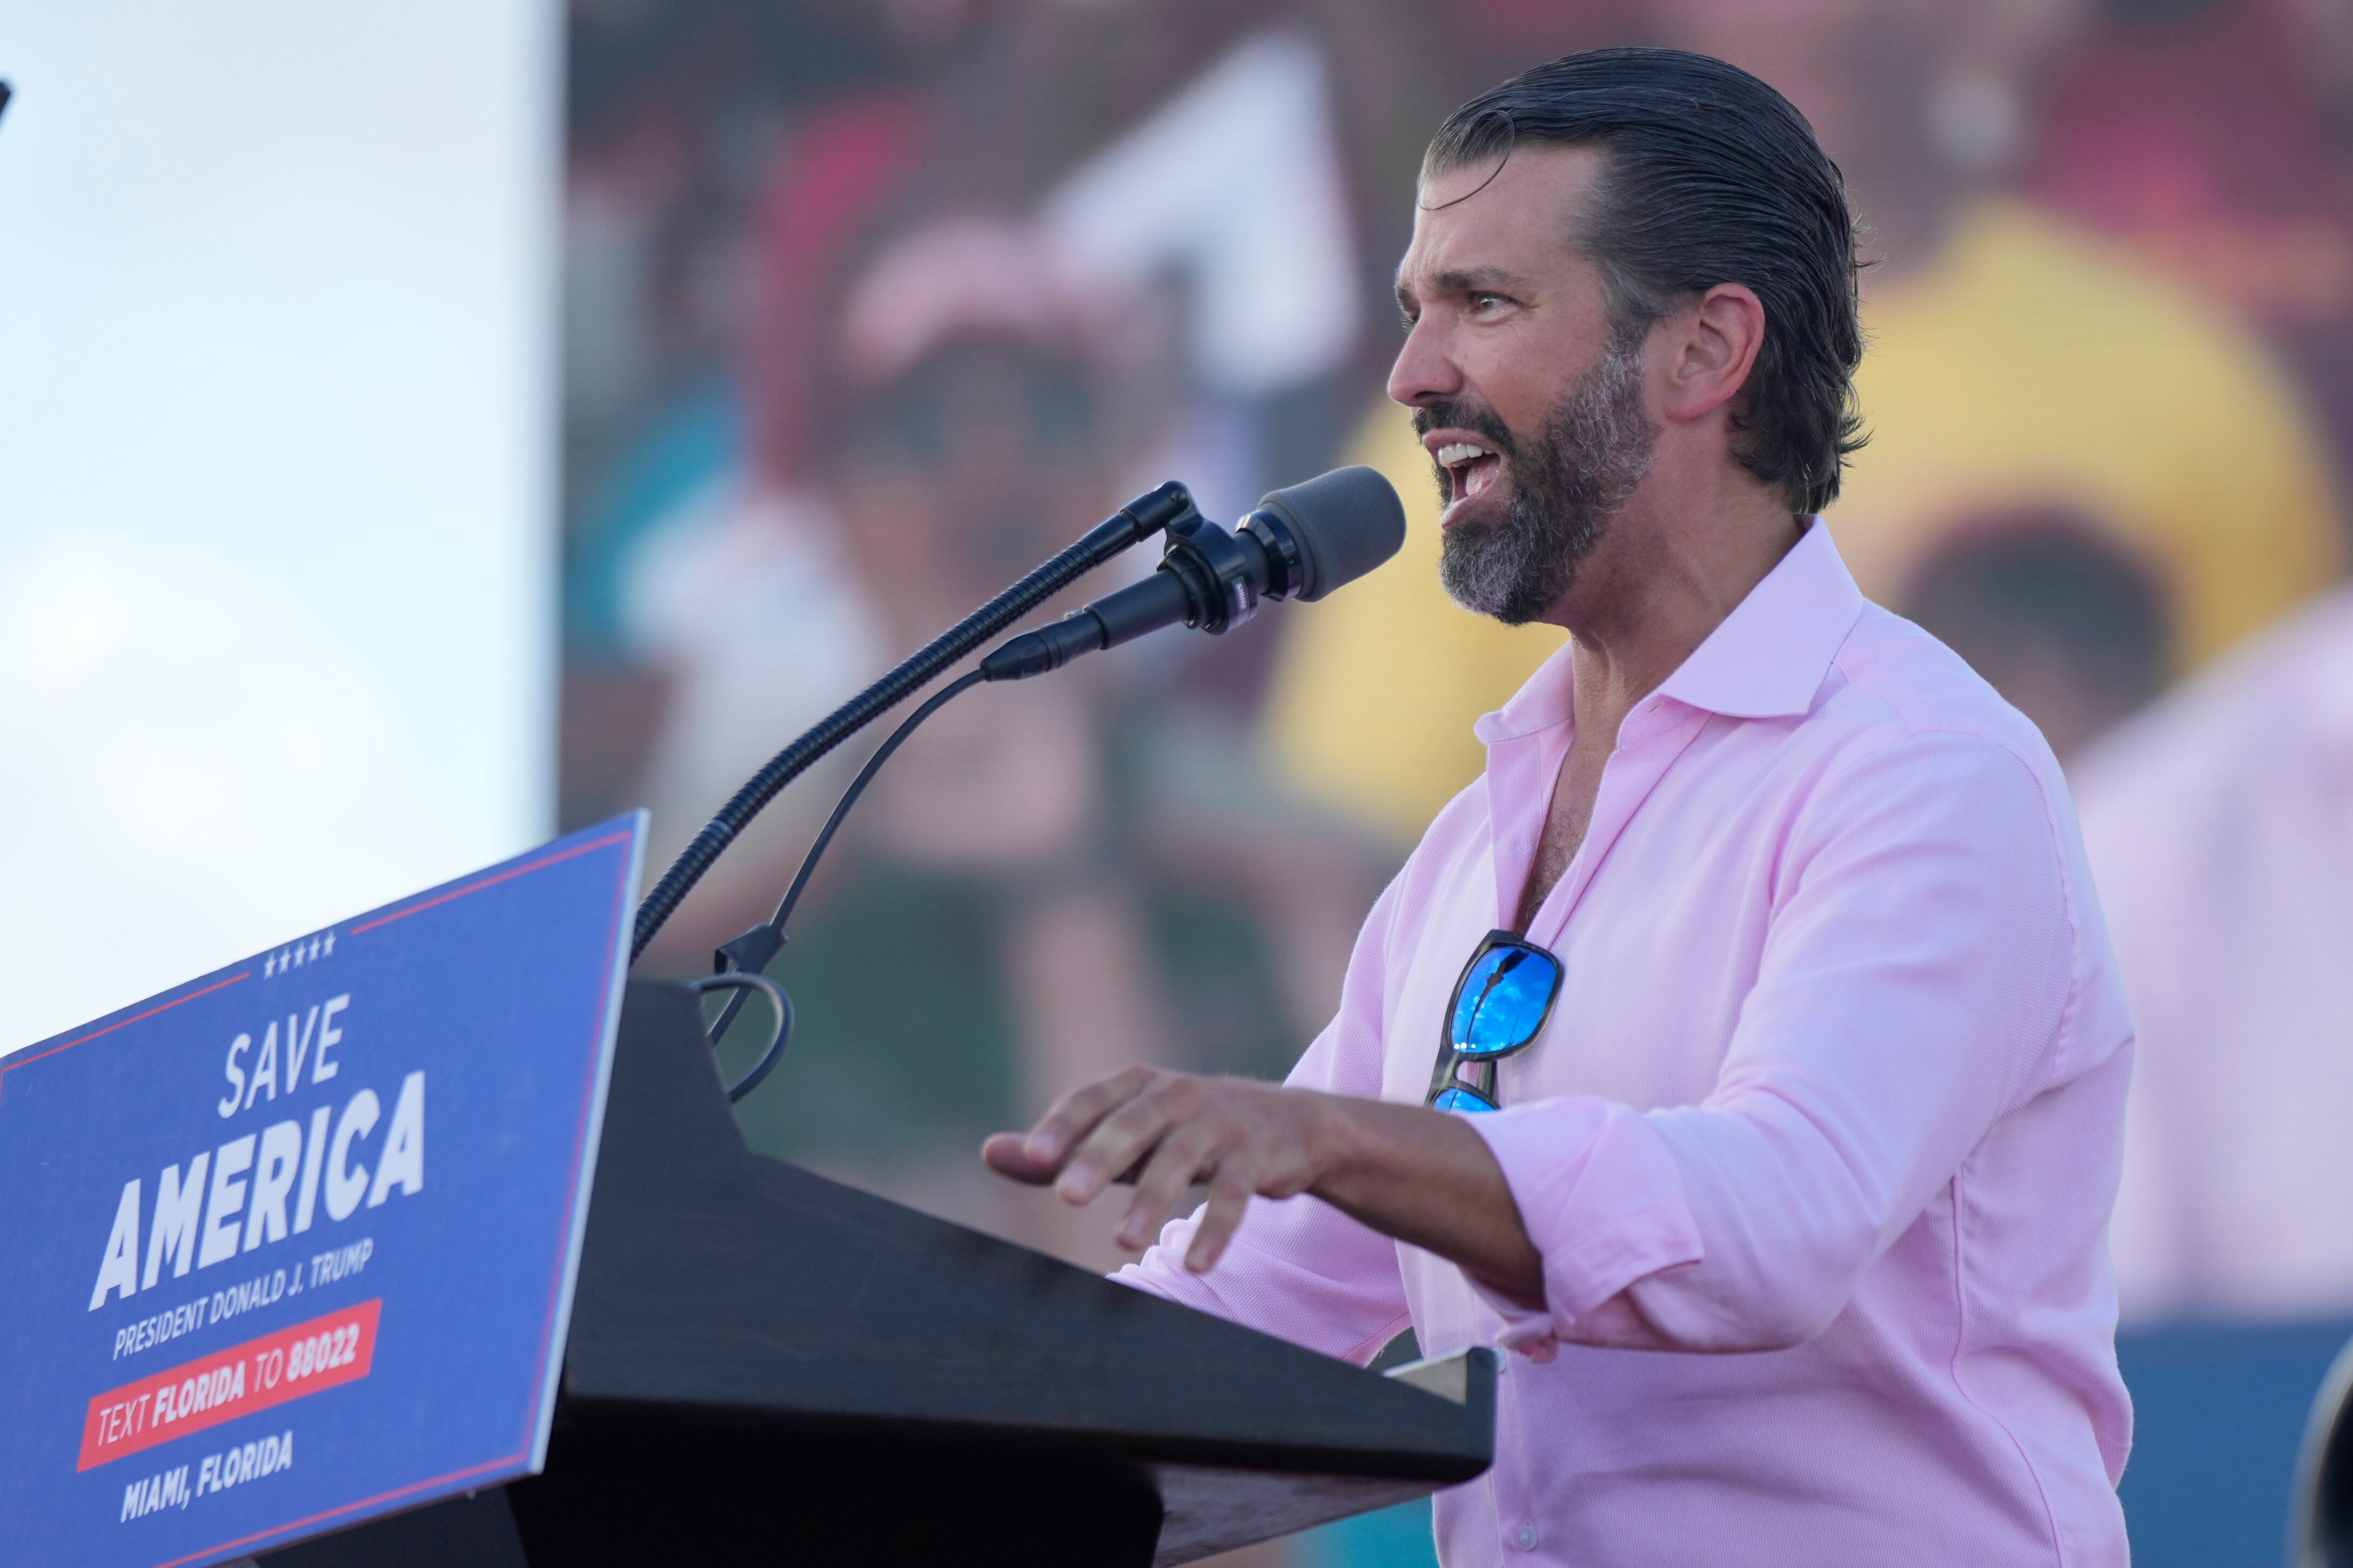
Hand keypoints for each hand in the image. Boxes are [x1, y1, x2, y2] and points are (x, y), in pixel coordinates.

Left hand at [982, 1066, 1335, 1272]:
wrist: (1289, 1123)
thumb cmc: (1182, 1132)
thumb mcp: (1124, 1134)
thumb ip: (1062, 1146)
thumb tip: (990, 1153)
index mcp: (1138, 1085)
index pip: (1091, 1100)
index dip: (1062, 1127)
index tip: (1033, 1159)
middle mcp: (1177, 1095)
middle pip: (1134, 1124)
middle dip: (1100, 1156)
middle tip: (1067, 1194)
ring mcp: (1219, 1124)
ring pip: (1181, 1159)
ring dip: (1151, 1200)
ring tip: (1122, 1240)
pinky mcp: (1254, 1158)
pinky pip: (1234, 1195)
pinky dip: (1215, 1229)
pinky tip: (1196, 1264)